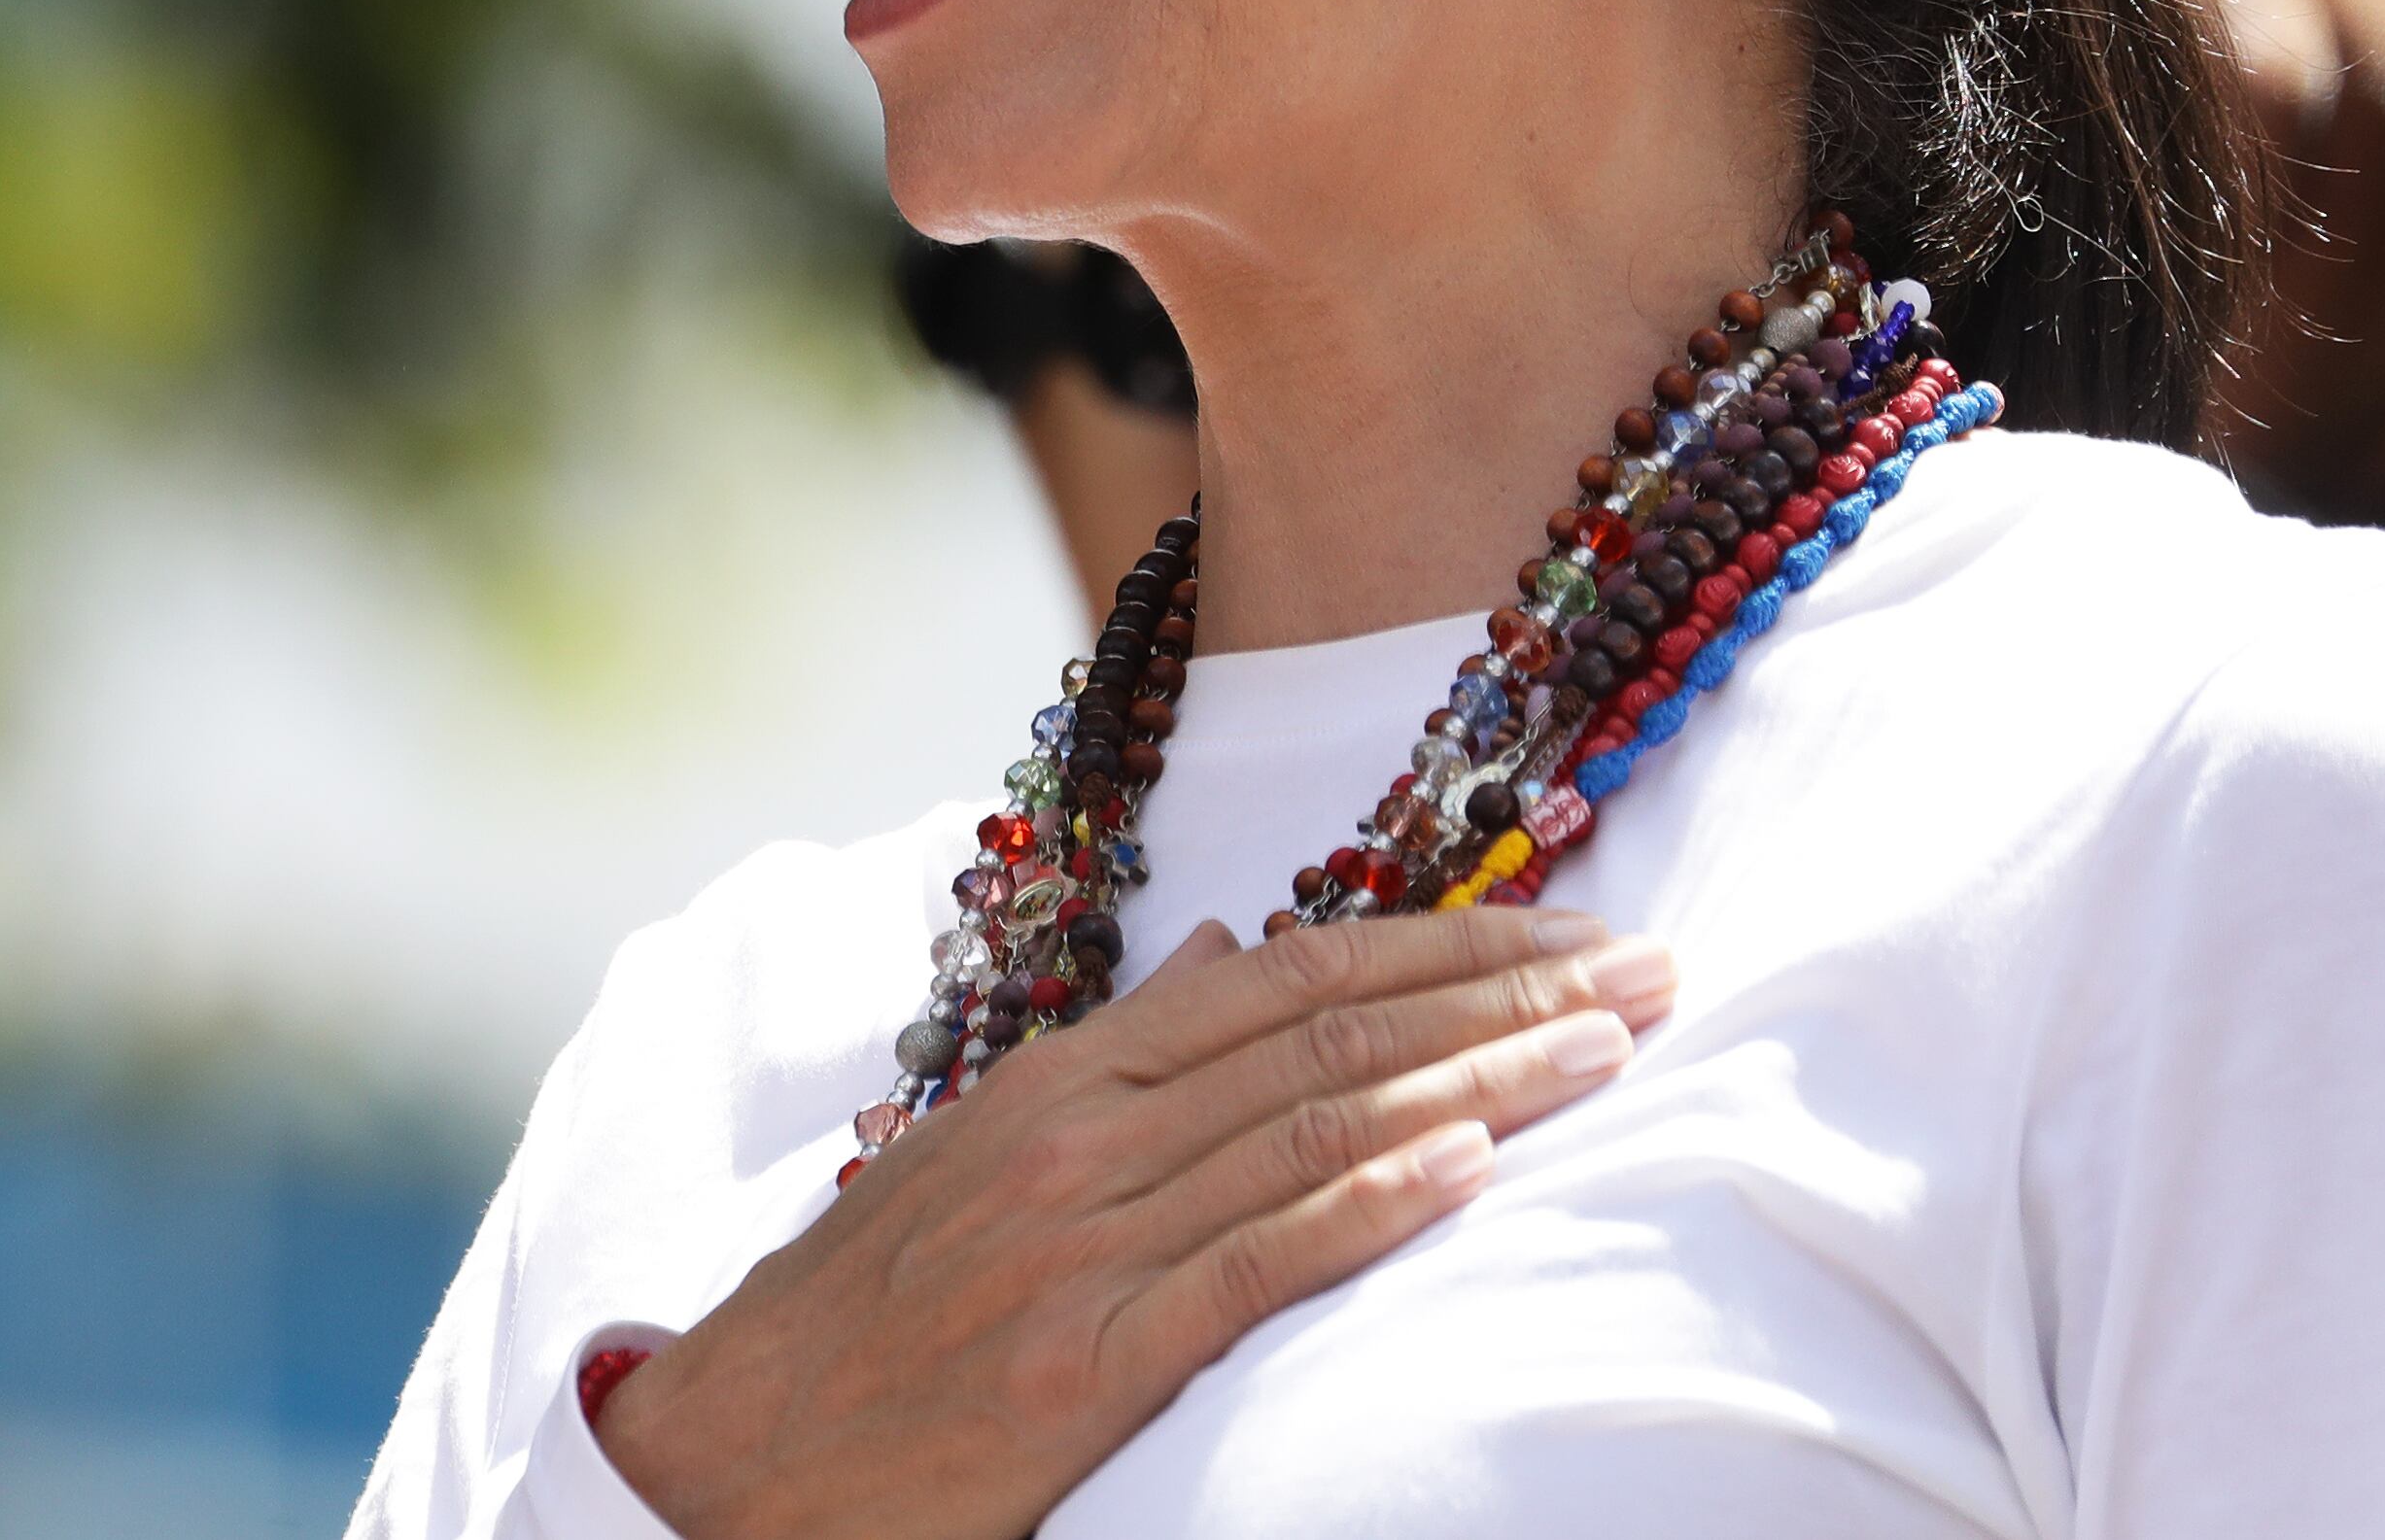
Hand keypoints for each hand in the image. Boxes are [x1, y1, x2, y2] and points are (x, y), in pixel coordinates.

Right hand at [591, 905, 1673, 1539]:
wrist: (735, 1461)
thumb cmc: (866, 1318)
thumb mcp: (980, 1151)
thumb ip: (1121, 1052)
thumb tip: (1239, 943)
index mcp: (1060, 1077)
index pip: (1287, 974)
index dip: (1442, 940)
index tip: (1571, 923)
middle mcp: (1079, 1135)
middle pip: (1328, 1033)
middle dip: (1503, 993)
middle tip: (1649, 969)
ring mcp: (1082, 1242)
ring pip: (1315, 1128)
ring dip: (1481, 1078)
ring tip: (1608, 1049)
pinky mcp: (1088, 1360)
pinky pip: (1253, 1264)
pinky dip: (1367, 1203)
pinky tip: (1468, 1168)